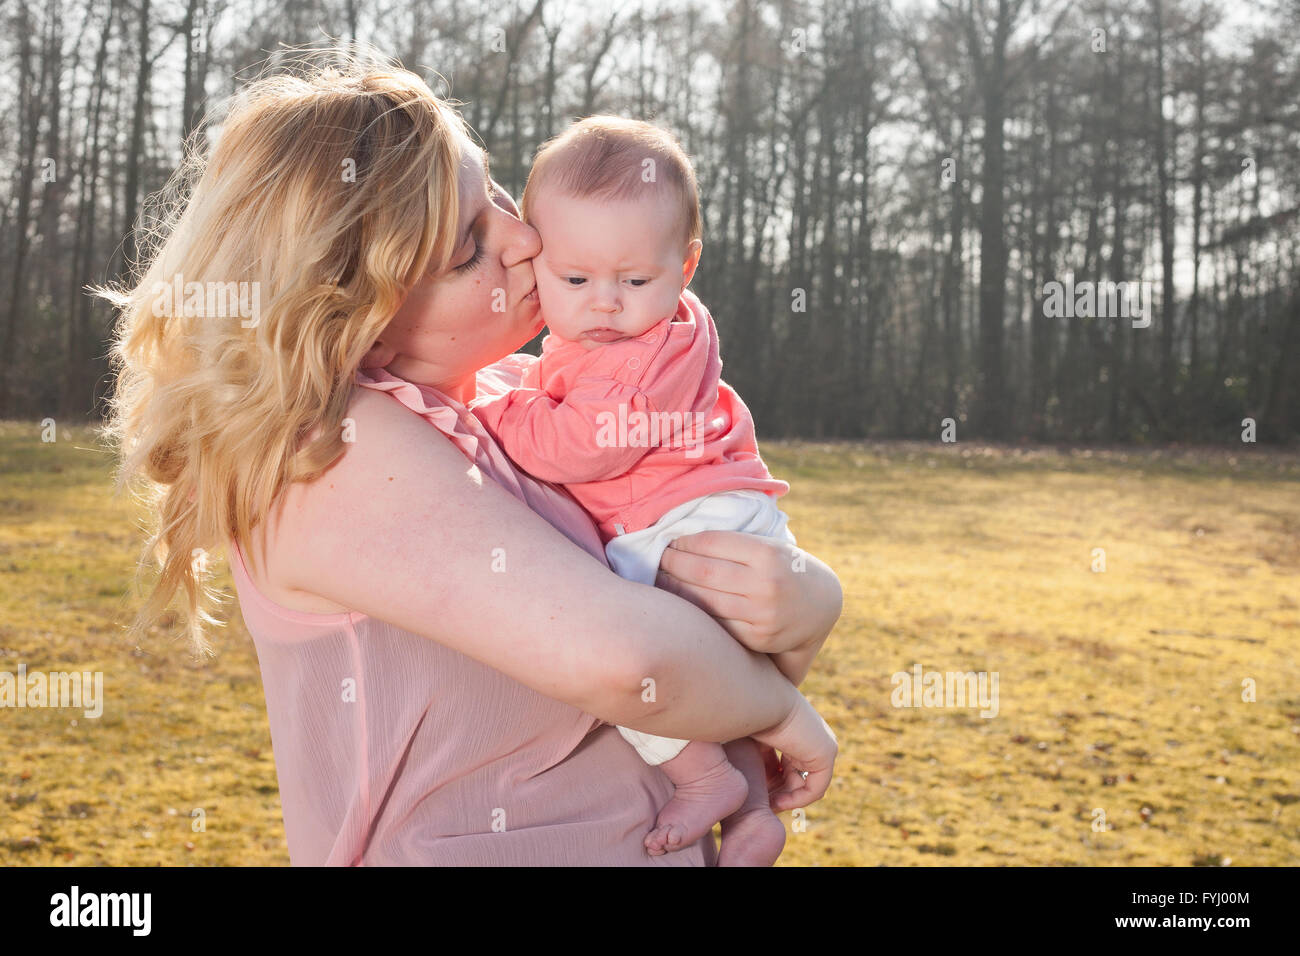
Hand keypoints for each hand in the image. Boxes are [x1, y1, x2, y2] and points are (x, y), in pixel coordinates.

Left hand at [655, 530, 841, 655]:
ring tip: (661, 580)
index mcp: (768, 554)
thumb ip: (736, 544)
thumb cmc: (786, 568)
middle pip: (702, 572)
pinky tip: (681, 604)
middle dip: (672, 564)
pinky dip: (694, 612)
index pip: (712, 543)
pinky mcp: (758, 638)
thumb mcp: (771, 546)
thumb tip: (682, 540)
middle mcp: (765, 584)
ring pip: (704, 600)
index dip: (684, 542)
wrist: (822, 605)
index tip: (669, 541)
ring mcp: (761, 615)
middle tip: (657, 560)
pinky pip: (715, 623)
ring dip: (676, 589)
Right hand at [748, 693, 836, 810]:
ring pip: (806, 785)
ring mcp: (823, 745)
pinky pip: (815, 789)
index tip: (756, 793)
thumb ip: (758, 757)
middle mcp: (814, 736)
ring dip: (785, 798)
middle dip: (778, 792)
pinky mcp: (826, 754)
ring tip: (767, 804)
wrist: (759, 699)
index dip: (772, 782)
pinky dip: (796, 800)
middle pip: (797, 776)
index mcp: (797, 729)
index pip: (789, 765)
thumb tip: (749, 781)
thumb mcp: (753, 741)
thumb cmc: (747, 715)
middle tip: (762, 805)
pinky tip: (777, 802)